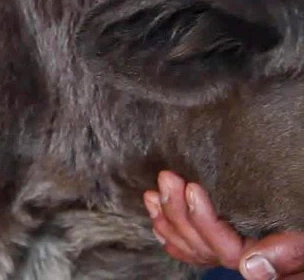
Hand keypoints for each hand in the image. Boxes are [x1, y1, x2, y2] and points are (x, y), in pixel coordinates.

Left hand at [145, 170, 303, 278]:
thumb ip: (292, 250)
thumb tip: (250, 268)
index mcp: (274, 263)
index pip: (229, 251)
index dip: (205, 221)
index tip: (192, 187)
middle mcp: (258, 267)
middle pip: (207, 249)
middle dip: (180, 212)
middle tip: (167, 178)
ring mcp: (248, 260)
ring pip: (198, 250)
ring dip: (171, 221)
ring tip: (155, 192)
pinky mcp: (240, 246)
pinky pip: (200, 252)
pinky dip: (175, 237)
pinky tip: (159, 222)